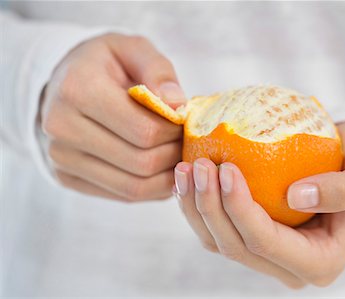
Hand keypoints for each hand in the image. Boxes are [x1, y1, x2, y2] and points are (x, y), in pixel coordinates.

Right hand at [41, 33, 184, 200]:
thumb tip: (178, 107)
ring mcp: (61, 158)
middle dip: (173, 155)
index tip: (183, 121)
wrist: (62, 83)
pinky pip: (123, 195)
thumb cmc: (105, 64)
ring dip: (166, 176)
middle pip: (141, 162)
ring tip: (176, 155)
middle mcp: (61, 129)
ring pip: (134, 187)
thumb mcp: (133, 49)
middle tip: (184, 141)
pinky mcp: (67, 178)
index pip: (144, 131)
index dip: (174, 131)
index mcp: (77, 90)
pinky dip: (151, 187)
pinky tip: (160, 168)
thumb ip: (159, 71)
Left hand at [174, 120, 344, 287]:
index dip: (241, 209)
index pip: (268, 243)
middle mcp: (290, 267)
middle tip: (200, 164)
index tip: (226, 167)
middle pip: (236, 247)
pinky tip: (188, 177)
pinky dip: (197, 205)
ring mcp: (267, 256)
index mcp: (322, 261)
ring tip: (187, 169)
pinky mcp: (250, 238)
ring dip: (196, 208)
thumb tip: (297, 198)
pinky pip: (215, 229)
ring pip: (218, 242)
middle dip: (211, 208)